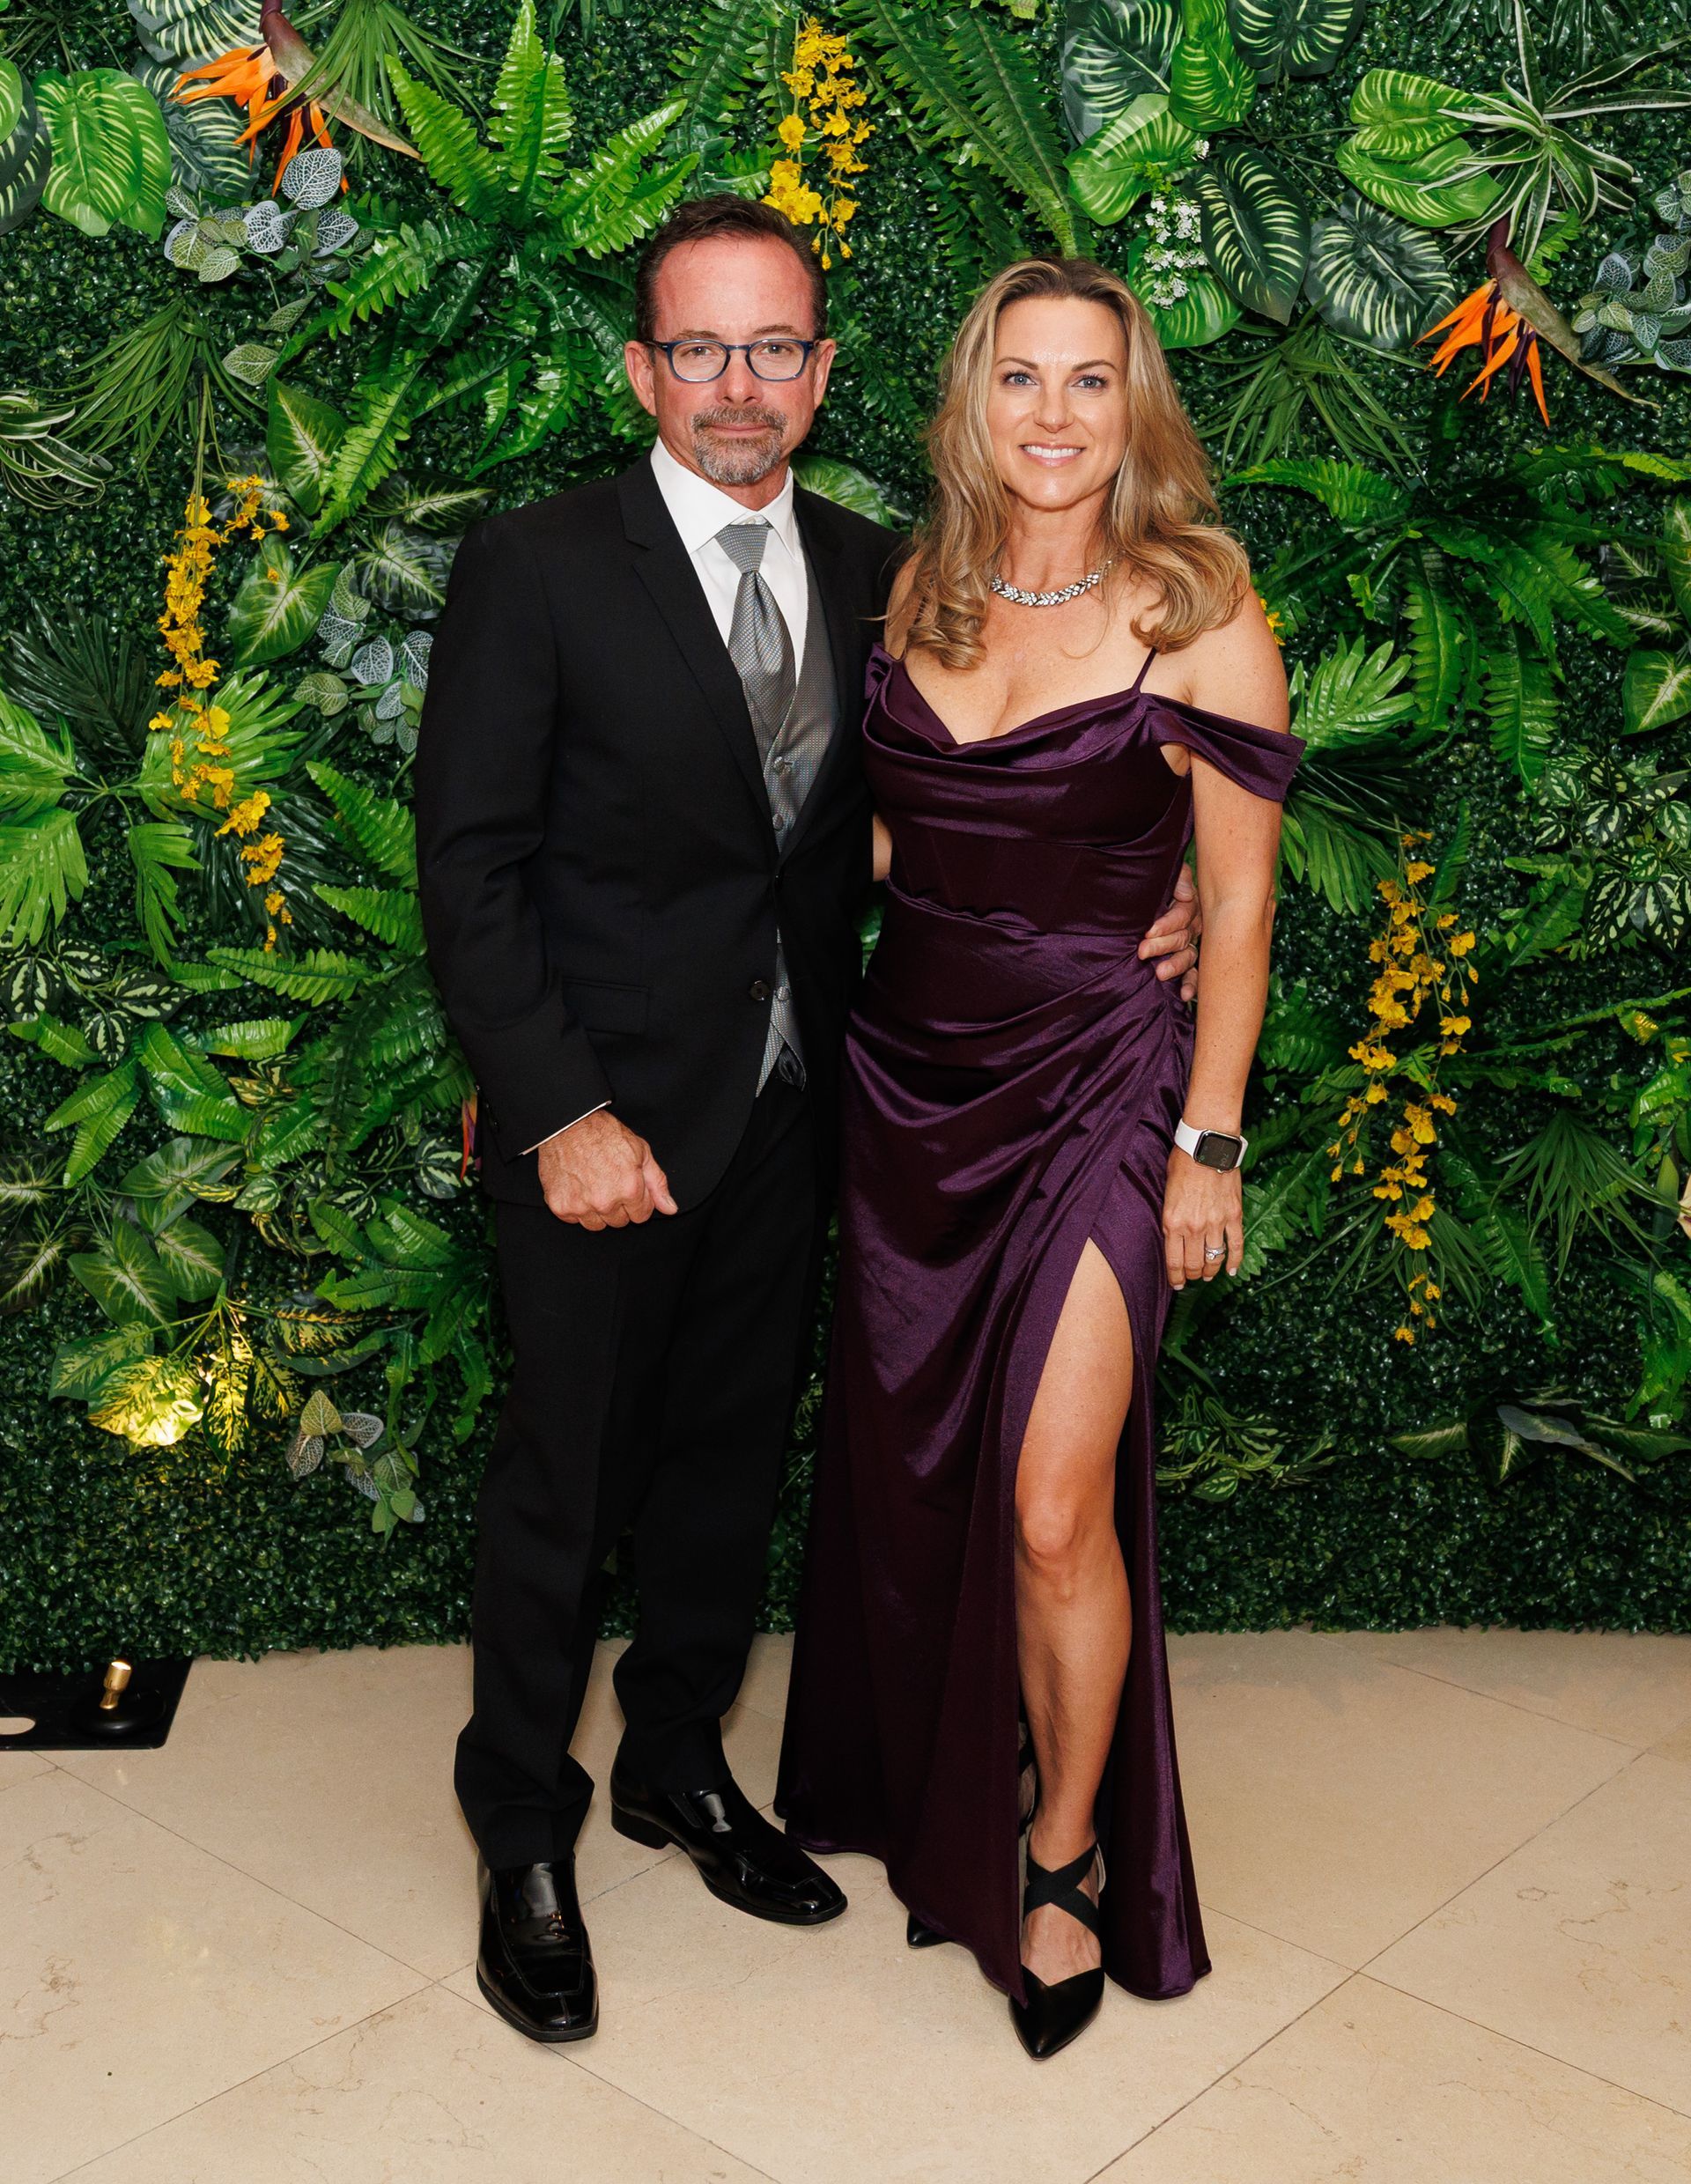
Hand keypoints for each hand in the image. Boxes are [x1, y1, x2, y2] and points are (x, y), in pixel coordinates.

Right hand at [537, 1110, 676, 1228]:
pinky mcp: (560, 1206)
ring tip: (594, 1186)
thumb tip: (669, 1207)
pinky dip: (575, 1207)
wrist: (568, 1124)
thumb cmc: (603, 1134)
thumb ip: (657, 1183)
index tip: (629, 1188)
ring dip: (597, 1211)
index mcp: (629, 1189)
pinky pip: (573, 1219)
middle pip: (619, 1222)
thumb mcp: (641, 1152)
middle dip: (618, 1206)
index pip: (641, 1216)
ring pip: (596, 1225)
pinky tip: (578, 1188)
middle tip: (610, 1183)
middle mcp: (605, 1201)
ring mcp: (581, 1206)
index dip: (637, 1201)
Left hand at [1138, 865, 1201, 1001]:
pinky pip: (1193, 975)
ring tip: (1160, 973)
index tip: (1149, 930)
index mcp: (1189, 905)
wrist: (1146, 893)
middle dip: (1162, 945)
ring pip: (1188, 956)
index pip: (1182, 915)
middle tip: (1142, 951)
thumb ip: (1178, 879)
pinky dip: (1190, 985)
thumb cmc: (1155, 884)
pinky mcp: (1186, 960)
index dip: (1166, 923)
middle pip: (1182, 937)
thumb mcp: (1168, 875)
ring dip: (1175, 965)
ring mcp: (1190, 944)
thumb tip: (1184, 894)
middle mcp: (1193, 926)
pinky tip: (1184, 996)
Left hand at [1161, 1146, 1241, 1288]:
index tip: (1178, 1284)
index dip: (1176, 1277)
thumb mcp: (1166, 1192)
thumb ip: (1171, 1216)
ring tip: (1208, 1275)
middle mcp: (1193, 1227)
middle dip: (1192, 1275)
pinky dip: (1235, 1261)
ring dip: (1211, 1270)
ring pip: (1214, 1257)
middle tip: (1193, 1278)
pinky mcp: (1234, 1215)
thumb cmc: (1182, 1163)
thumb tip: (1175, 1234)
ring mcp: (1216, 1223)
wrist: (1207, 1146)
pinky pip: (1236, 1245)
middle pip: (1194, 1263)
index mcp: (1173, 1222)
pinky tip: (1232, 1271)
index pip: (1174, 1261)